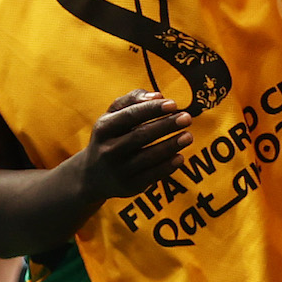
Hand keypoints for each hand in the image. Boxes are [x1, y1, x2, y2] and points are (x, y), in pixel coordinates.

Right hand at [75, 91, 192, 199]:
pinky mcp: (129, 186)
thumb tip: (158, 95)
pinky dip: (168, 166)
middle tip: (187, 118)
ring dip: (171, 145)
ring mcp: (119, 170)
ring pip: (148, 157)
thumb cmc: (111, 136)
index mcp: (104, 128)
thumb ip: (133, 99)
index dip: (152, 109)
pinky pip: (152, 175)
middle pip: (141, 136)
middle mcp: (109, 150)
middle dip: (166, 125)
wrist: (93, 175)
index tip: (174, 104)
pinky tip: (180, 157)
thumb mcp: (113, 115)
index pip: (130, 115)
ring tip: (188, 136)